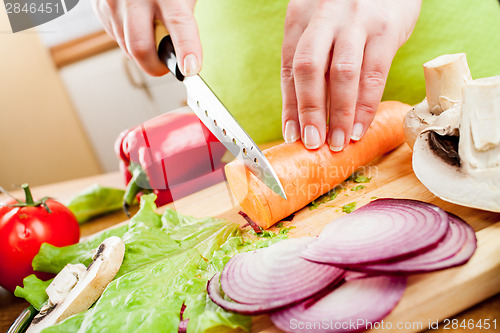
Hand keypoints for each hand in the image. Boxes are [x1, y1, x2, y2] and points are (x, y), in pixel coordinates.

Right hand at [91, 0, 200, 76]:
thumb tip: (185, 58)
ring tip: (151, 36)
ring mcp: (113, 2)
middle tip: (166, 66)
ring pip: (127, 48)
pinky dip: (128, 40)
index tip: (190, 69)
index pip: (179, 23)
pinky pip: (116, 39)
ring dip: (142, 52)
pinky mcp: (100, 8)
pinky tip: (136, 25)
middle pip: (140, 47)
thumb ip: (181, 23)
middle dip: (154, 66)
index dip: (186, 49)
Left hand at [281, 0, 420, 149]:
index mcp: (300, 17)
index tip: (292, 134)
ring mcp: (355, 22)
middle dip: (309, 112)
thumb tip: (308, 106)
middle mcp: (324, 17)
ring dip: (338, 114)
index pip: (289, 68)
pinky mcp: (385, 28)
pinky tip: (360, 126)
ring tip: (338, 142)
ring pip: (342, 75)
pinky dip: (365, 105)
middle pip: (308, 70)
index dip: (290, 105)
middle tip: (313, 142)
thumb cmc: (350, 5)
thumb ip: (314, 55)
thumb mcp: (322, 21)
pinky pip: (373, 74)